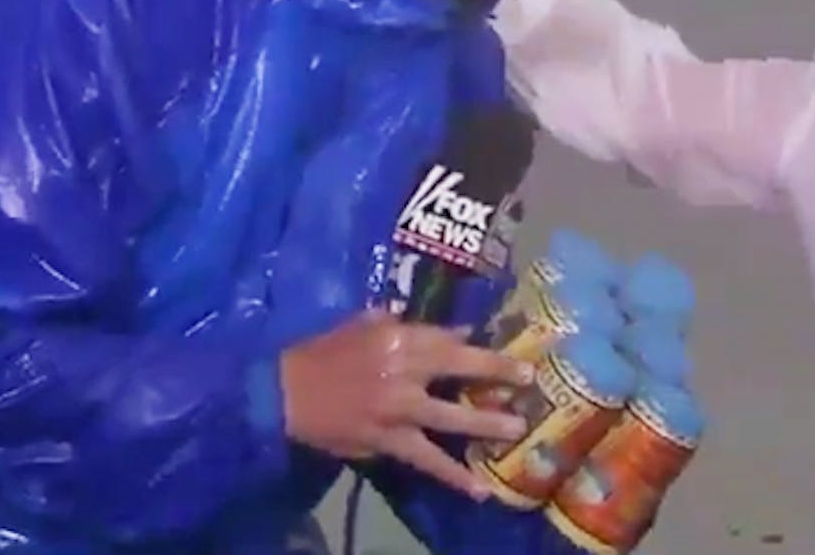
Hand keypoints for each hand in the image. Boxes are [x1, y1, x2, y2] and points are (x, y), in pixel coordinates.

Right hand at [280, 311, 533, 497]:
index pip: (449, 340)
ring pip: (450, 418)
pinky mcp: (387, 441)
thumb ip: (407, 324)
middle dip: (497, 374)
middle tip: (529, 381)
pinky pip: (426, 460)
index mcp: (399, 338)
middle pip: (459, 370)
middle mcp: (404, 372)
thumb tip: (454, 332)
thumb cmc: (325, 351)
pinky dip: (452, 475)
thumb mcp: (365, 323)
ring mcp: (398, 409)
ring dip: (485, 424)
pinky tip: (479, 490)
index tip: (509, 350)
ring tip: (517, 430)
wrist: (284, 392)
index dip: (480, 346)